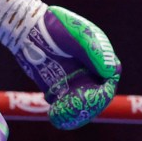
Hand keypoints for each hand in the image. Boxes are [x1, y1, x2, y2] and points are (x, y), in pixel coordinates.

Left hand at [16, 5, 120, 129]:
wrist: (30, 28)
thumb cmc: (57, 25)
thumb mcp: (78, 35)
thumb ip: (93, 51)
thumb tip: (111, 72)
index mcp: (99, 55)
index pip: (110, 75)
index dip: (106, 88)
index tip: (96, 95)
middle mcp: (89, 69)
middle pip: (97, 93)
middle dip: (89, 104)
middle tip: (77, 109)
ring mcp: (74, 78)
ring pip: (82, 102)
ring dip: (76, 112)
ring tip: (61, 115)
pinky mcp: (59, 86)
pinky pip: (65, 104)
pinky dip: (63, 112)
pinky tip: (54, 115)